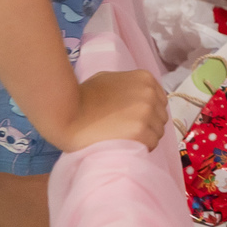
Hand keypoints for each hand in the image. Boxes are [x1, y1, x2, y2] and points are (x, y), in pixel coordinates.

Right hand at [48, 70, 167, 152]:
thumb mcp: (108, 79)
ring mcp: (146, 111)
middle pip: (160, 117)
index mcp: (144, 79)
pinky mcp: (140, 130)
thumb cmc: (82, 96)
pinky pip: (151, 144)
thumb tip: (135, 96)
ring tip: (125, 140)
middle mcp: (149, 93)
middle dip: (148, 126)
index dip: (148, 113)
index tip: (134, 120)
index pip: (159, 102)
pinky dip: (141, 148)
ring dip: (145, 138)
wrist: (67, 112)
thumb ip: (127, 85)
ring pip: (158, 132)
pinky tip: (126, 146)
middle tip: (127, 132)